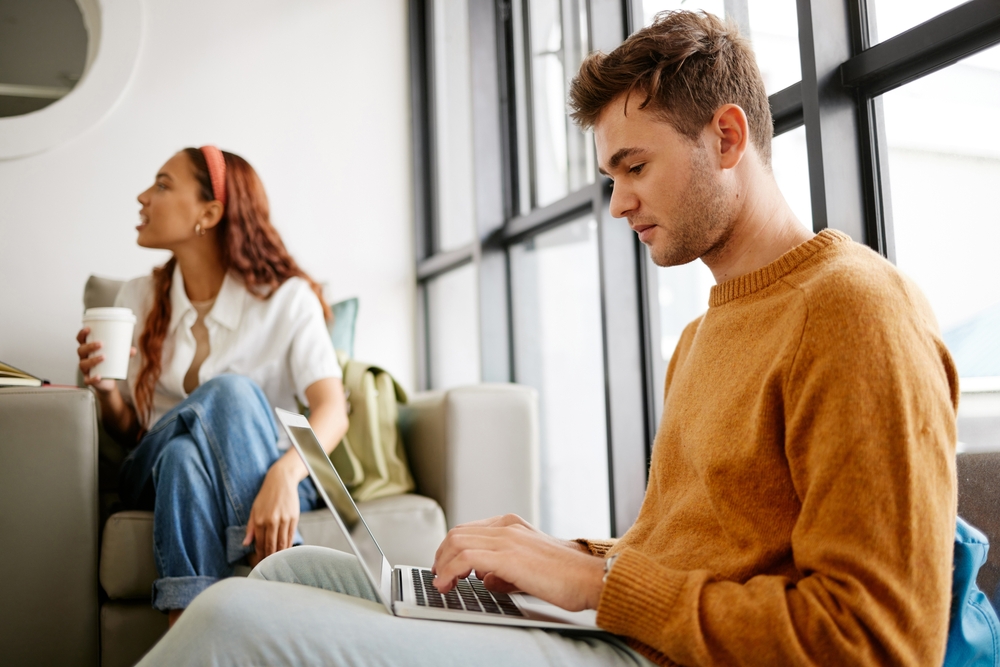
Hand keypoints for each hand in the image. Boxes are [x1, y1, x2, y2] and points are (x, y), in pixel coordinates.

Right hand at [77, 327, 134, 393]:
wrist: (107, 382)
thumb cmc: (109, 364)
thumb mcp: (117, 356)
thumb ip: (124, 352)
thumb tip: (133, 350)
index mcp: (88, 349)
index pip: (80, 340)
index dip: (82, 334)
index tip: (88, 329)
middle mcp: (84, 358)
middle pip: (81, 350)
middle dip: (89, 346)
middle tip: (101, 344)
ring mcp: (85, 369)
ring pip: (83, 364)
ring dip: (92, 360)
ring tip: (104, 357)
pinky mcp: (88, 380)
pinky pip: (87, 380)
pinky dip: (92, 378)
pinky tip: (99, 376)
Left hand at [243, 458, 301, 563]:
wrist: (281, 481)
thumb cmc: (266, 495)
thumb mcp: (254, 510)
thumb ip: (250, 528)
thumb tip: (246, 544)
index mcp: (259, 520)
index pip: (259, 543)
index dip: (260, 555)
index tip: (259, 563)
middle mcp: (271, 521)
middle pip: (271, 545)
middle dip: (269, 558)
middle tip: (268, 567)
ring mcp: (283, 520)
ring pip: (281, 543)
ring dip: (279, 554)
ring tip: (276, 561)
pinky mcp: (293, 518)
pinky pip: (290, 536)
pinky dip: (288, 545)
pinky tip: (286, 551)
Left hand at [431, 514, 604, 610]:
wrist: (590, 578)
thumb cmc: (567, 577)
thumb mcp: (528, 569)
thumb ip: (504, 571)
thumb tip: (486, 579)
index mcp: (512, 526)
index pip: (469, 531)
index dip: (450, 550)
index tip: (444, 568)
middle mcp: (508, 527)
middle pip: (458, 533)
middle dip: (441, 556)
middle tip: (438, 577)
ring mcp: (508, 538)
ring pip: (457, 541)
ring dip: (442, 564)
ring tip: (441, 583)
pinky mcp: (508, 556)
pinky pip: (466, 557)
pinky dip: (450, 570)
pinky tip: (448, 583)